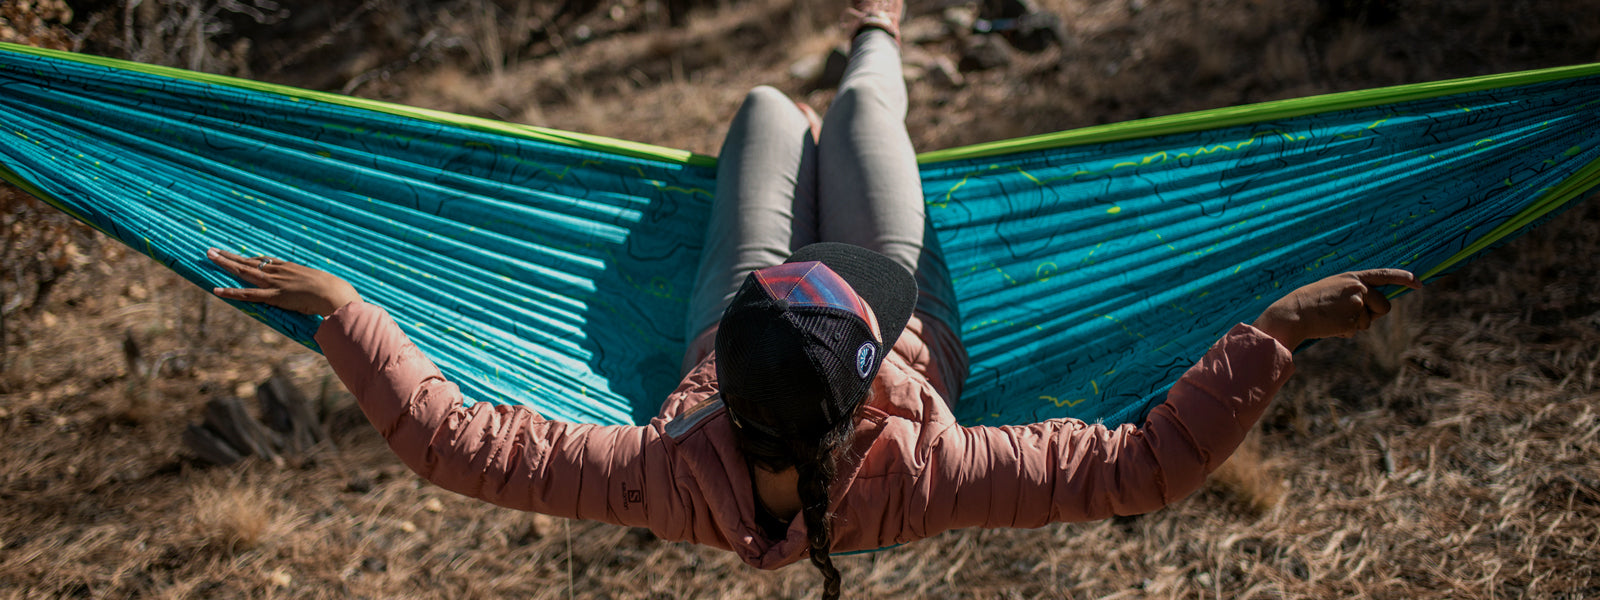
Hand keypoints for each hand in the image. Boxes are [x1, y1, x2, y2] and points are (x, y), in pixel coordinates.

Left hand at [207, 248, 361, 316]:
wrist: (334, 292)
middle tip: (211, 250)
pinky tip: (216, 289)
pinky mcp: (273, 296)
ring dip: (224, 264)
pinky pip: (247, 294)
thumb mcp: (320, 283)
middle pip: (248, 261)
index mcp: (289, 267)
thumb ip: (312, 284)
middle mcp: (278, 271)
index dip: (248, 259)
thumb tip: (317, 287)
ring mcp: (274, 282)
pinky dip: (231, 292)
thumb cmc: (333, 289)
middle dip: (229, 256)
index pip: (264, 261)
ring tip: (209, 256)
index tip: (237, 256)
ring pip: (243, 271)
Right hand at [1252, 269, 1422, 350]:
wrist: (1294, 312)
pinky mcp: (1353, 319)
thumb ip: (1356, 293)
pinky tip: (1330, 325)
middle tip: (1348, 314)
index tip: (1418, 283)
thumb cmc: (1311, 302)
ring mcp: (1357, 303)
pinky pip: (1357, 330)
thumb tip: (1377, 309)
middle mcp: (1359, 288)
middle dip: (1374, 314)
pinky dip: (1345, 331)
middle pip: (1384, 306)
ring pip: (1369, 321)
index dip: (1404, 279)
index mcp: (1353, 277)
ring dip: (1355, 324)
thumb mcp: (1334, 289)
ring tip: (1333, 317)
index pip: (1385, 275)